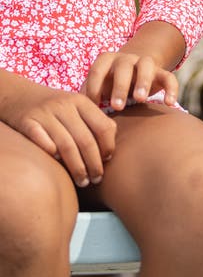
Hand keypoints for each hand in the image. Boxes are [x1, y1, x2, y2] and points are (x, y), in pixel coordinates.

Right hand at [2, 79, 116, 186]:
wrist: (19, 95)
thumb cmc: (56, 108)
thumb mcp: (77, 107)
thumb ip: (95, 123)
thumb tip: (109, 153)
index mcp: (81, 101)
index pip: (103, 127)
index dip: (108, 147)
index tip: (107, 161)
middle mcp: (64, 105)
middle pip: (85, 140)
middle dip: (94, 164)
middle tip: (96, 179)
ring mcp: (45, 113)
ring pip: (66, 146)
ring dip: (77, 168)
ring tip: (83, 181)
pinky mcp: (27, 122)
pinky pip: (43, 143)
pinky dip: (52, 155)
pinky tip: (58, 165)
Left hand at [81, 50, 178, 111]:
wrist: (135, 69)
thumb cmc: (109, 84)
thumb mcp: (98, 86)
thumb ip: (88, 94)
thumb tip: (74, 112)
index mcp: (106, 60)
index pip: (97, 69)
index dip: (94, 87)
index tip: (94, 106)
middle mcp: (126, 58)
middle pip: (123, 67)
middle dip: (119, 86)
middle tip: (117, 106)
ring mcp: (145, 63)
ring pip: (146, 66)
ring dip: (143, 81)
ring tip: (141, 99)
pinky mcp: (161, 72)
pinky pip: (169, 76)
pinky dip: (171, 88)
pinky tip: (170, 103)